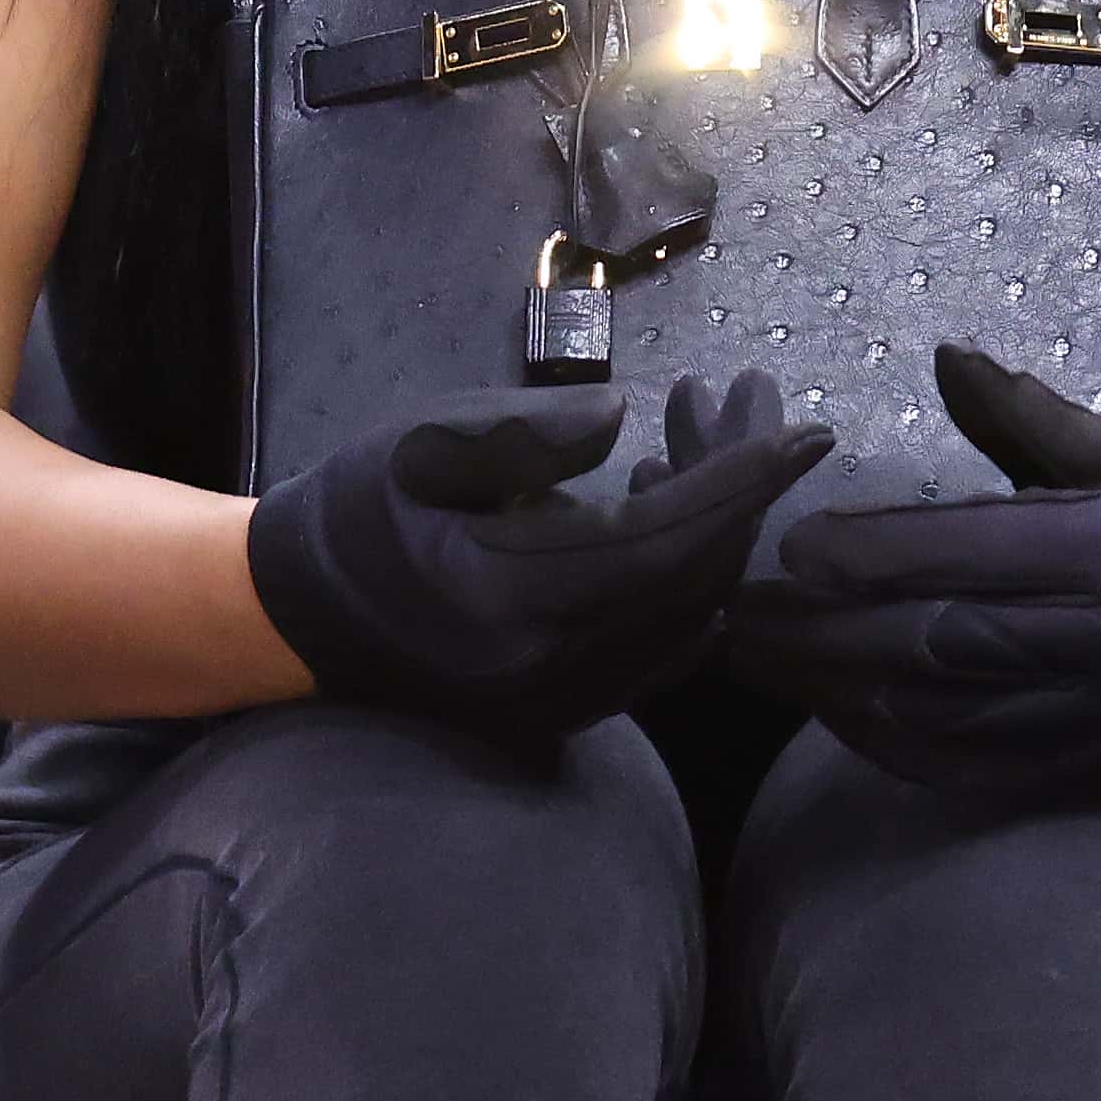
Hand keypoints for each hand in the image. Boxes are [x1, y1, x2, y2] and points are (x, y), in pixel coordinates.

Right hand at [246, 371, 832, 739]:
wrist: (293, 615)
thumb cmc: (358, 514)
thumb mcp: (426, 448)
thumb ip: (528, 434)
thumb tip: (628, 420)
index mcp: (514, 601)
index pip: (667, 543)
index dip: (745, 482)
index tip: (808, 427)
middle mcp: (553, 668)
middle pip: (696, 577)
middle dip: (741, 483)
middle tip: (752, 396)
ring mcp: (565, 699)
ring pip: (690, 609)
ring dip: (718, 518)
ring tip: (702, 421)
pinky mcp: (569, 705)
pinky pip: (665, 637)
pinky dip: (690, 566)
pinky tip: (670, 497)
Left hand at [726, 342, 1100, 787]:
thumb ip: (1026, 414)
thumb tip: (945, 354)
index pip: (974, 555)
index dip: (878, 554)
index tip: (794, 545)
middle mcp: (1081, 640)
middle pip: (931, 642)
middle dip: (823, 629)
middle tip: (736, 607)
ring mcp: (1060, 714)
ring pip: (924, 711)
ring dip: (826, 685)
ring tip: (749, 651)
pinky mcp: (1042, 764)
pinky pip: (940, 760)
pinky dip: (868, 736)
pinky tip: (817, 702)